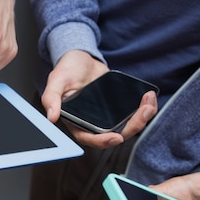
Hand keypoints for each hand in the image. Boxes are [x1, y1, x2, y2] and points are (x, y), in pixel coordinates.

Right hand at [42, 50, 156, 148]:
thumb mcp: (57, 81)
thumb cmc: (66, 70)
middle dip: (133, 126)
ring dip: (142, 118)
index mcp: (76, 121)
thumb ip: (51, 98)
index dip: (103, 141)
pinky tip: (148, 96)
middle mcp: (92, 123)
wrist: (81, 58)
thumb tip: (51, 117)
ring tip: (149, 101)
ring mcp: (107, 116)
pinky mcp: (118, 107)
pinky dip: (144, 108)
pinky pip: (133, 114)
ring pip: (127, 126)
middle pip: (115, 134)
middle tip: (144, 111)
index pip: (89, 138)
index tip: (117, 137)